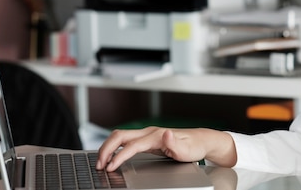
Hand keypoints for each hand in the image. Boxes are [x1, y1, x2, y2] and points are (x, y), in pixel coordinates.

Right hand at [95, 127, 236, 171]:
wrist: (201, 140)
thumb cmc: (194, 146)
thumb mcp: (187, 149)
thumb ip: (175, 143)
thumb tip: (166, 134)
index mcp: (156, 135)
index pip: (131, 146)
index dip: (119, 157)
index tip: (110, 168)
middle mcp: (150, 132)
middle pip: (120, 136)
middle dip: (106, 149)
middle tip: (99, 164)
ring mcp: (148, 135)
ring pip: (121, 136)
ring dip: (108, 147)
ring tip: (102, 162)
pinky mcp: (148, 140)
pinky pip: (126, 141)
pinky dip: (115, 147)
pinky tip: (113, 157)